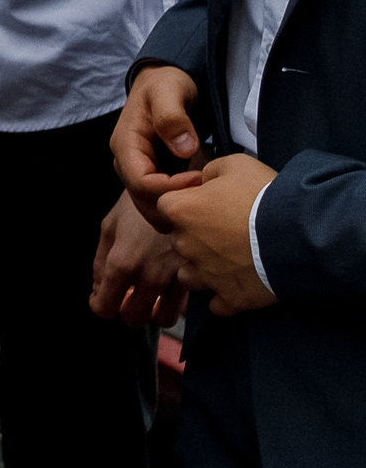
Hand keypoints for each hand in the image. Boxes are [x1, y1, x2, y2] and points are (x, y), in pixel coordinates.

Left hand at [88, 195, 188, 326]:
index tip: (107, 299)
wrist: (184, 188)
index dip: (103, 305)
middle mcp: (149, 275)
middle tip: (131, 296)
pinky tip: (176, 283)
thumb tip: (98, 289)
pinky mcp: (202, 276)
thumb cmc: (143, 203)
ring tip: (155, 292)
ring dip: (156, 309)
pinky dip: (181, 302)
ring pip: (163, 318)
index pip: (104, 307)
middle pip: (134, 318)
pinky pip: (188, 306)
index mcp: (121, 262)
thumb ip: (101, 260)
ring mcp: (177, 278)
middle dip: (129, 310)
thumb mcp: (111, 224)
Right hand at [113, 65, 205, 229]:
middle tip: (207, 198)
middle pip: (144, 200)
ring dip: (176, 208)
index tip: (202, 178)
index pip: (142, 183)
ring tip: (206, 200)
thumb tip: (184, 149)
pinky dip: (179, 202)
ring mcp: (138, 168)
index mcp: (125, 145)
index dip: (171, 187)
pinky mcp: (152, 172)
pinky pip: (161, 197)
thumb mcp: (170, 91)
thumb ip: (172, 118)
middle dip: (174, 205)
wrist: (164, 80)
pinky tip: (201, 197)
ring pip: (150, 204)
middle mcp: (127, 161)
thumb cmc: (166, 83)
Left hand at [166, 152, 278, 316]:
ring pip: (190, 275)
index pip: (167, 207)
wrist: (300, 234)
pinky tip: (240, 284)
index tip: (208, 204)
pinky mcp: (230, 298)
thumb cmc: (265, 195)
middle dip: (195, 236)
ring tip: (229, 260)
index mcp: (180, 211)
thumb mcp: (235, 164)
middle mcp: (185, 245)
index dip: (187, 204)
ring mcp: (206, 275)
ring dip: (204, 268)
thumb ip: (209, 172)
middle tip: (226, 231)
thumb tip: (202, 181)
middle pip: (179, 240)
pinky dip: (226, 296)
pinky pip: (217, 304)